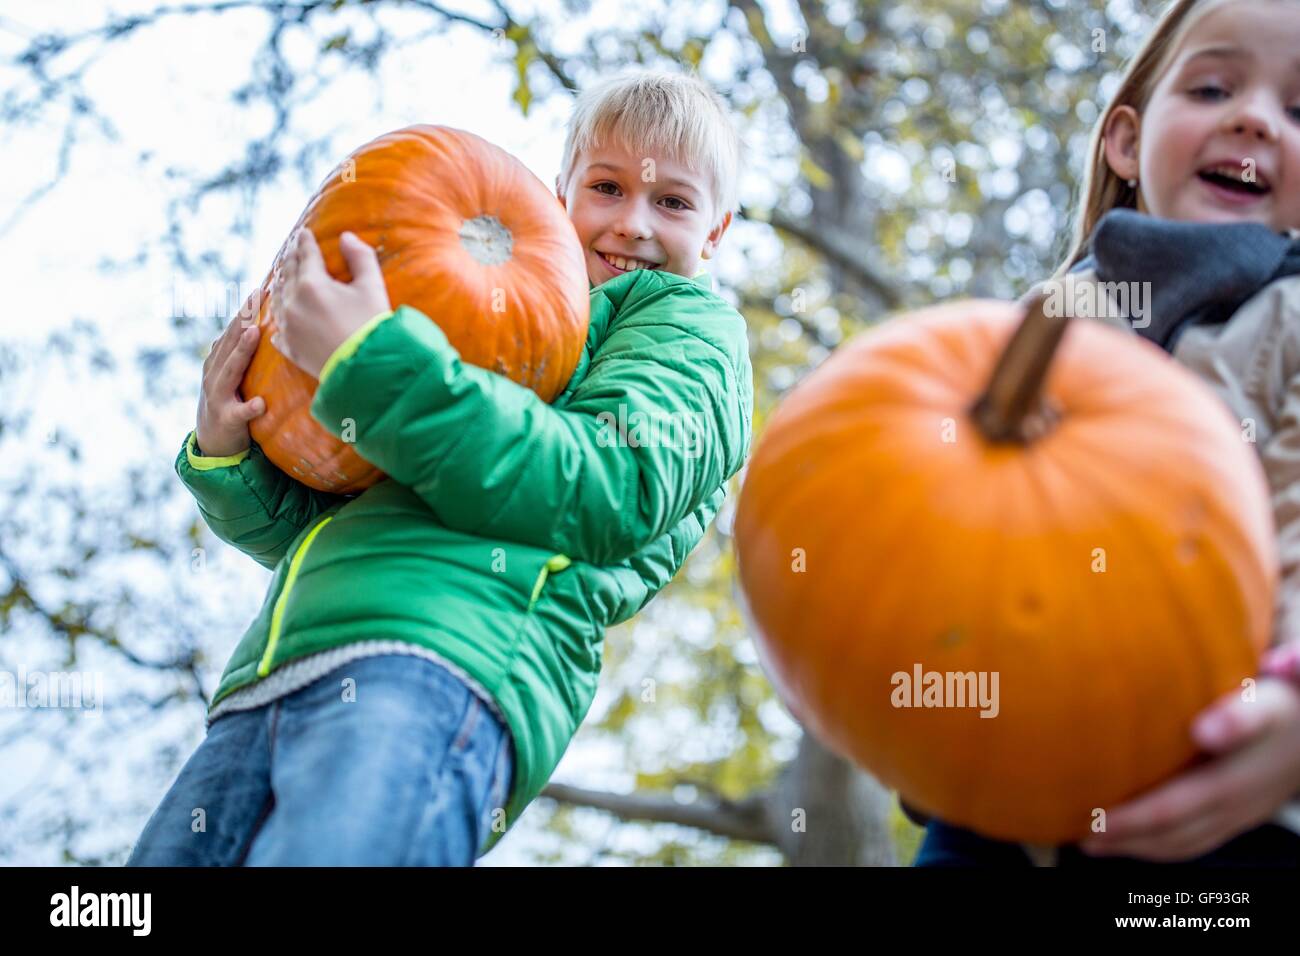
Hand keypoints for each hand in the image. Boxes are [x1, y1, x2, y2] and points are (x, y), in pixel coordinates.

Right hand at [195, 310, 265, 457]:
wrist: (212, 442)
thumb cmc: (231, 402)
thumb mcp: (234, 374)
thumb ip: (243, 352)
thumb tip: (261, 322)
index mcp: (219, 361)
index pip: (233, 331)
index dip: (244, 310)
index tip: (258, 289)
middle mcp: (215, 374)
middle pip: (229, 342)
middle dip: (242, 319)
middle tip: (256, 298)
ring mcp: (218, 396)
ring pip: (229, 370)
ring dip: (241, 351)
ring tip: (255, 333)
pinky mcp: (227, 419)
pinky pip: (239, 413)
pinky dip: (248, 408)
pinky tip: (260, 403)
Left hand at [271, 228, 390, 379]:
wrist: (366, 369)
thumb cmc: (372, 325)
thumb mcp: (372, 287)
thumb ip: (360, 257)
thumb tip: (346, 237)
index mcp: (312, 284)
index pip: (306, 254)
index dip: (305, 241)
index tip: (303, 232)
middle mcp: (293, 303)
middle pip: (288, 273)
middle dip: (290, 258)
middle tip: (291, 248)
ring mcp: (288, 327)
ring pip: (277, 299)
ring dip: (280, 285)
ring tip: (283, 277)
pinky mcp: (290, 348)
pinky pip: (277, 329)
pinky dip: (278, 318)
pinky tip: (278, 318)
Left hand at [1078, 676, 1299, 860]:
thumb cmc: (1285, 706)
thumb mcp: (1266, 705)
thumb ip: (1240, 717)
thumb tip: (1205, 731)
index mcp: (1234, 781)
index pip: (1174, 809)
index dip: (1133, 819)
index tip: (1096, 819)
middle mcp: (1236, 805)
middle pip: (1173, 833)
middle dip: (1125, 837)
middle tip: (1081, 833)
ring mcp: (1238, 815)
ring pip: (1184, 843)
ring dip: (1137, 847)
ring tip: (1093, 842)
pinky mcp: (1238, 816)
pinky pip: (1196, 841)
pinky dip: (1159, 845)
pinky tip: (1131, 837)